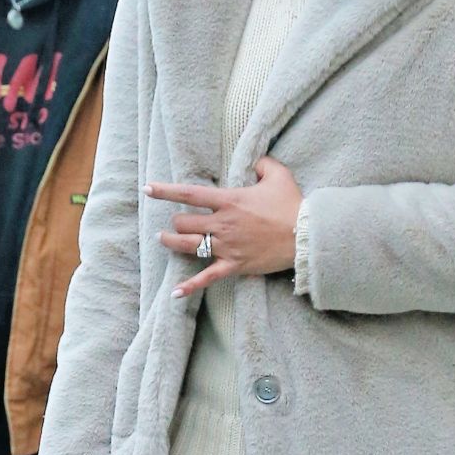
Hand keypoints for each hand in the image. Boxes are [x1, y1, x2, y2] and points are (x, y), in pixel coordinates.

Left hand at [148, 155, 302, 298]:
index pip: (189, 194)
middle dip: (176, 220)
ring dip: (173, 242)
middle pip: (184, 222)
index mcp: (229, 201)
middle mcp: (223, 224)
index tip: (148, 189)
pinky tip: (175, 293)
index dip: (165, 191)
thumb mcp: (278, 175)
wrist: (306, 235)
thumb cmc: (292, 204)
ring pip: (188, 246)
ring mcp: (227, 247)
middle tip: (177, 220)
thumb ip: (262, 164)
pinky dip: (190, 286)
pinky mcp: (234, 265)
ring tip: (165, 238)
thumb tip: (256, 162)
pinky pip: (207, 278)